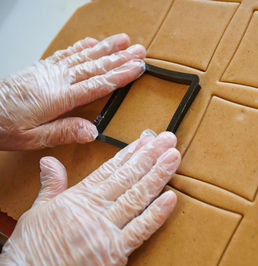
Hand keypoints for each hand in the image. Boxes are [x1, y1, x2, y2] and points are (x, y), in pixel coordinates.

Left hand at [0, 33, 145, 149]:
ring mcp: (50, 71)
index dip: (120, 76)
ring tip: (124, 40)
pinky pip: (66, 54)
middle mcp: (57, 80)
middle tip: (140, 51)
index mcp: (58, 98)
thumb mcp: (32, 138)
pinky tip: (92, 42)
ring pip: (84, 56)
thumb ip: (63, 132)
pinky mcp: (42, 68)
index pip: (97, 85)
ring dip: (106, 48)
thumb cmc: (3, 125)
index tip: (137, 68)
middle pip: (95, 66)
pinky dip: (81, 47)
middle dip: (120, 58)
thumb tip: (92, 131)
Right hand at [0, 131, 179, 264]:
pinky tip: (171, 197)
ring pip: (138, 197)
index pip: (111, 169)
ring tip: (173, 157)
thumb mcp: (37, 210)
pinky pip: (140, 230)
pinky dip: (157, 214)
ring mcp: (106, 229)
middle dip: (151, 156)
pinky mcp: (114, 251)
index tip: (145, 140)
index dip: (131, 153)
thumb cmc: (31, 247)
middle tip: (167, 140)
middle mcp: (95, 209)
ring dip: (158, 175)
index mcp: (80, 197)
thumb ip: (51, 184)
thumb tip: (49, 161)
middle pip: (129, 177)